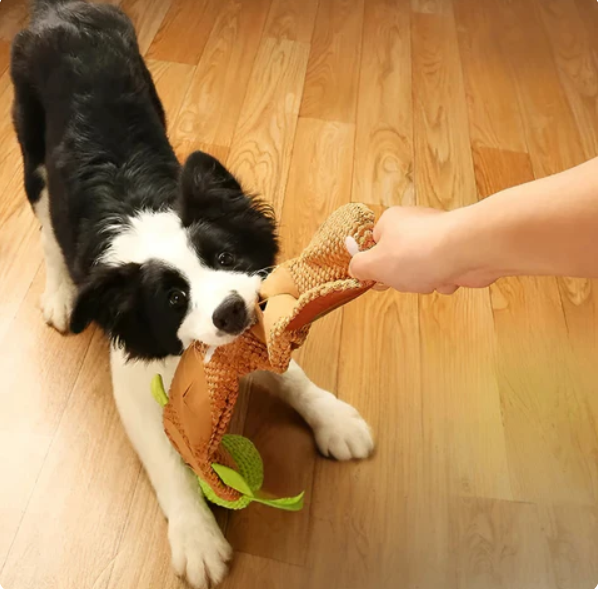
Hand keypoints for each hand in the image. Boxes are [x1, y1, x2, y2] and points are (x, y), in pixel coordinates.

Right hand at [349, 206, 499, 293]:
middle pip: (398, 261)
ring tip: (431, 276)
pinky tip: (449, 276)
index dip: (374, 265)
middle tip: (406, 278)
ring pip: (421, 270)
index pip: (374, 245)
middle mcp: (414, 225)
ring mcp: (437, 237)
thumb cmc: (417, 254)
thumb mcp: (375, 265)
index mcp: (390, 221)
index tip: (378, 278)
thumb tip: (355, 269)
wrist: (468, 249)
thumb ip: (359, 267)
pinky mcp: (457, 249)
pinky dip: (445, 279)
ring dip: (425, 282)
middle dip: (403, 277)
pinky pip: (443, 271)